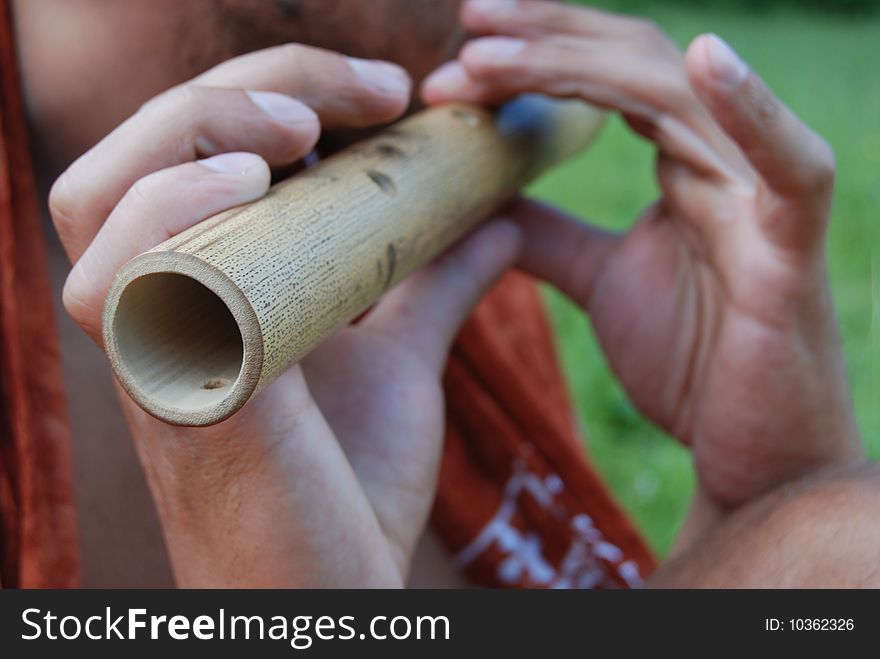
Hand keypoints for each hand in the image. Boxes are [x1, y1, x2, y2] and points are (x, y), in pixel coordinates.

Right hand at [52, 44, 520, 585]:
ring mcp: (152, 345)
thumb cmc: (350, 482)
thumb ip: (434, 282)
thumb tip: (496, 215)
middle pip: (144, 147)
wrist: (332, 592)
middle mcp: (160, 304)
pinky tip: (247, 184)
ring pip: (101, 196)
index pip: (196, 146)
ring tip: (298, 133)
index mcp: (206, 283)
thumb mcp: (401, 357)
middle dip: (246, 92)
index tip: (389, 93)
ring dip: (194, 135)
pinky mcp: (165, 389)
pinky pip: (116, 276)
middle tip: (363, 94)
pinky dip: (165, 211)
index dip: (275, 91)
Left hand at [423, 0, 861, 505]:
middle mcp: (720, 159)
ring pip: (679, 98)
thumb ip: (547, 234)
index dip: (536, 53)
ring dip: (582, 66)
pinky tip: (707, 59)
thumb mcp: (599, 281)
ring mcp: (759, 197)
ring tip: (490, 54)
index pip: (606, 75)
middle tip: (465, 21)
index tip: (458, 51)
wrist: (755, 452)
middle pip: (634, 62)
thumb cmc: (694, 361)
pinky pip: (791, 167)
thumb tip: (483, 199)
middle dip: (544, 37)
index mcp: (681, 160)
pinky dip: (754, 110)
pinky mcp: (792, 249)